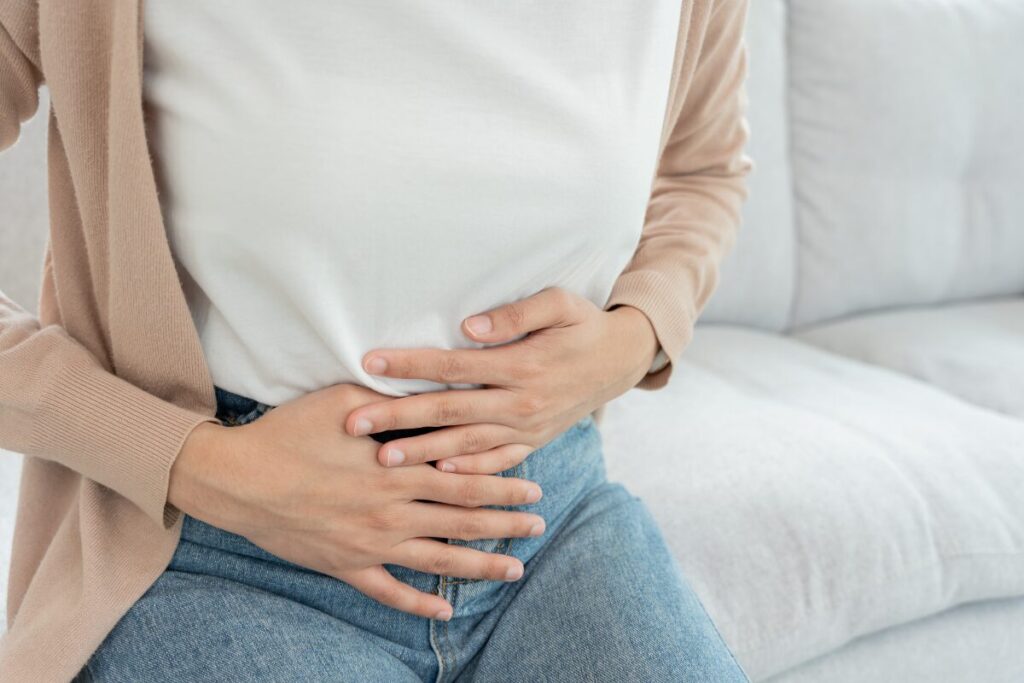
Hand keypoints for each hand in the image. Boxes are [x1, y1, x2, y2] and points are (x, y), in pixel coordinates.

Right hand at [169, 383, 545, 621]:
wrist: (237, 478)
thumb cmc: (290, 431)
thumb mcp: (346, 401)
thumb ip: (394, 404)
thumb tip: (432, 396)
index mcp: (396, 468)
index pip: (463, 476)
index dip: (501, 482)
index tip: (532, 486)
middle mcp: (392, 509)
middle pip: (462, 518)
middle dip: (505, 521)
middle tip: (538, 524)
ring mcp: (370, 543)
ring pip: (438, 558)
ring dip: (480, 564)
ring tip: (515, 567)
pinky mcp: (345, 565)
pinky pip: (389, 592)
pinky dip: (418, 602)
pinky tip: (445, 610)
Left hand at [345, 286, 659, 473]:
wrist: (620, 361)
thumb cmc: (583, 325)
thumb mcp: (560, 305)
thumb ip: (515, 315)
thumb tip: (468, 328)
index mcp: (521, 365)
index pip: (452, 365)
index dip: (410, 364)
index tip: (369, 364)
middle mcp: (520, 403)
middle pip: (448, 411)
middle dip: (398, 417)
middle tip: (354, 424)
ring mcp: (526, 428)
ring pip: (466, 444)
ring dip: (422, 452)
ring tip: (382, 458)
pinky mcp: (532, 442)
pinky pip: (496, 463)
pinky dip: (468, 472)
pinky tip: (437, 475)